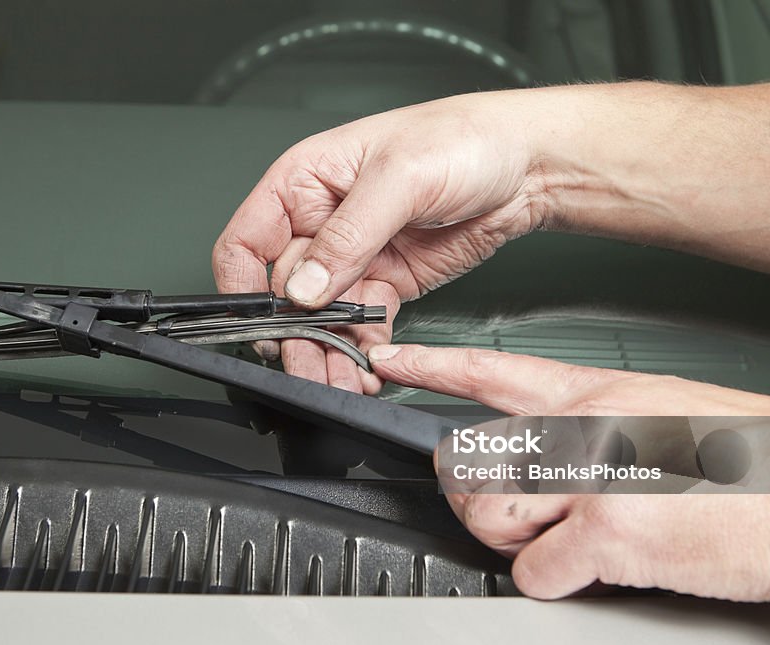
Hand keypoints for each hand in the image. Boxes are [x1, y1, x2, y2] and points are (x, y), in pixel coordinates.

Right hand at [212, 93, 543, 393]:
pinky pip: (361, 325)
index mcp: (303, 183)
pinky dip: (362, 350)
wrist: (527, 165)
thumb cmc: (462, 139)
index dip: (242, 286)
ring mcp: (353, 257)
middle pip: (283, 292)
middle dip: (294, 334)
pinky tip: (367, 368)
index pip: (247, 241)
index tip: (259, 324)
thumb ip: (348, 235)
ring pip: (321, 318)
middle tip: (307, 366)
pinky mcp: (386, 282)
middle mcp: (321, 223)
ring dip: (326, 352)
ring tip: (338, 380)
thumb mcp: (399, 177)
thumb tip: (304, 287)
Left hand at [367, 344, 769, 604]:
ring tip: (559, 538)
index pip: (492, 370)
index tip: (390, 362)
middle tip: (514, 511)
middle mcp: (585, 427)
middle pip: (469, 459)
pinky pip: (533, 571)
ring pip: (486, 512)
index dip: (431, 366)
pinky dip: (553, 581)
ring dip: (511, 539)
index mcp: (599, 392)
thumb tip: (551, 455)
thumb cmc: (759, 461)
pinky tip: (589, 568)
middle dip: (477, 496)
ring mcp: (593, 476)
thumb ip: (597, 427)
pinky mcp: (609, 533)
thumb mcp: (665, 414)